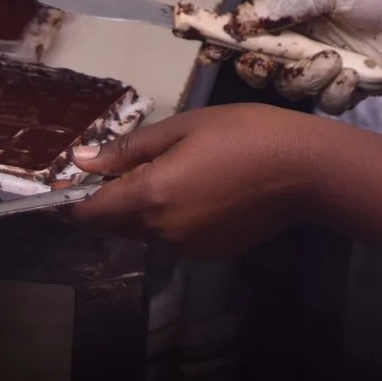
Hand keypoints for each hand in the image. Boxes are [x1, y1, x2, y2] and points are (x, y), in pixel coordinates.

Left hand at [69, 105, 321, 257]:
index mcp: (150, 196)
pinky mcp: (211, 254)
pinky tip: (202, 191)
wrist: (302, 169)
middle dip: (115, 201)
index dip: (79, 199)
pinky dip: (174, 220)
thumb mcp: (183, 127)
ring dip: (146, 211)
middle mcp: (163, 231)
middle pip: (117, 225)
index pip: (92, 212)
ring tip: (179, 173)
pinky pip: (175, 238)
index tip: (83, 179)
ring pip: (147, 232)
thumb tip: (81, 160)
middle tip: (140, 164)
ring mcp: (188, 248)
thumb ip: (129, 149)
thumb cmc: (243, 134)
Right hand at [228, 0, 381, 111]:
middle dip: (254, 68)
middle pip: (261, 68)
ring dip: (305, 77)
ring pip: (291, 90)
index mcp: (294, 14)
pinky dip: (337, 90)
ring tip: (331, 59)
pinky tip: (354, 73)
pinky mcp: (352, 91)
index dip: (222, 40)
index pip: (248, 30)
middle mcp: (304, 44)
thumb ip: (287, 2)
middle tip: (258, 61)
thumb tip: (240, 18)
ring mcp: (326, 70)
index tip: (201, 46)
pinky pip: (329, 103)